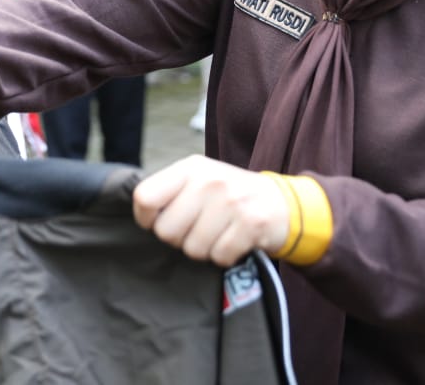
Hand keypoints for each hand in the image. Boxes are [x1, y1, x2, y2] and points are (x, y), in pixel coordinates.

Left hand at [132, 154, 289, 266]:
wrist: (282, 203)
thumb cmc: (230, 195)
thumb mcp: (200, 180)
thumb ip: (171, 192)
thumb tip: (142, 215)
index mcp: (190, 168)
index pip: (144, 197)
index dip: (146, 219)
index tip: (159, 223)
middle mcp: (209, 181)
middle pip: (166, 231)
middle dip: (180, 239)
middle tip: (198, 230)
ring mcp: (231, 201)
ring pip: (193, 248)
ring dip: (204, 250)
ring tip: (218, 234)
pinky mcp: (251, 223)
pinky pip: (219, 256)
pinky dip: (225, 256)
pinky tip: (234, 241)